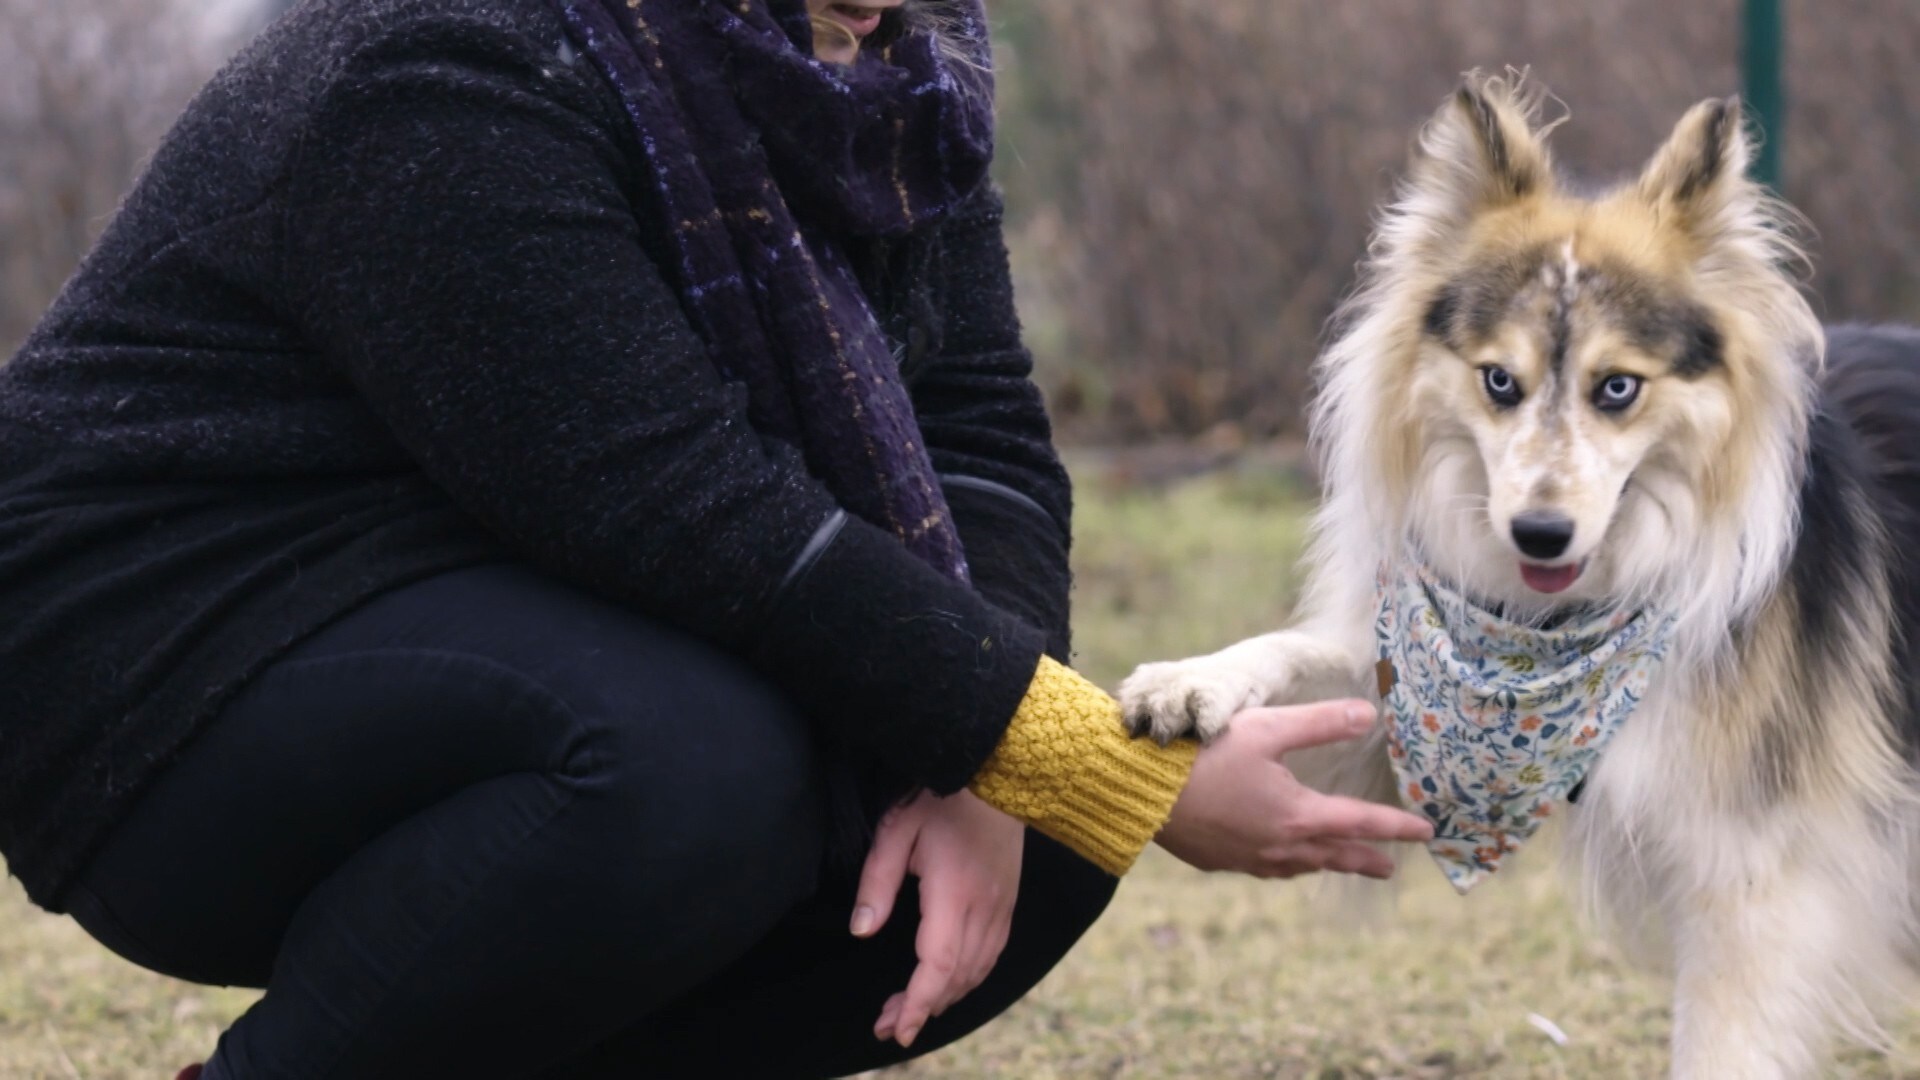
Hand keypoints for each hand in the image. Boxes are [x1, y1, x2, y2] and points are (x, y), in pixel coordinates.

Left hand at [850, 789, 1022, 1048]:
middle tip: (887, 1024)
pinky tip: (948, 982)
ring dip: (945, 997)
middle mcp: (985, 906)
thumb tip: (862, 931)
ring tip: (910, 1010)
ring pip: (978, 970)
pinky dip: (969, 977)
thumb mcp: (898, 829)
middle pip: (957, 977)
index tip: (897, 1029)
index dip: (917, 1003)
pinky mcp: (1009, 900)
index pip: (938, 965)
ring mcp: (1003, 905)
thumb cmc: (942, 795)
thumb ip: (878, 883)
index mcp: (955, 892)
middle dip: (922, 1008)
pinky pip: (993, 953)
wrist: (999, 769)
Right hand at [1155, 699, 1433, 877]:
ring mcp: (1250, 859)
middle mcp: (1280, 845)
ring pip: (1301, 866)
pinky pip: (1268, 868)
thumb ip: (1320, 723)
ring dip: (1326, 862)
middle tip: (1390, 867)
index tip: (1426, 831)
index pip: (1361, 822)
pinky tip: (1281, 859)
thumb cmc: (1204, 756)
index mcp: (1298, 815)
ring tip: (1338, 860)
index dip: (1397, 826)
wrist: (1143, 791)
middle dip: (1366, 858)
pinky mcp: (1222, 862)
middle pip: (1336, 854)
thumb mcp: (1268, 729)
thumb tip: (1368, 715)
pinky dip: (1288, 864)